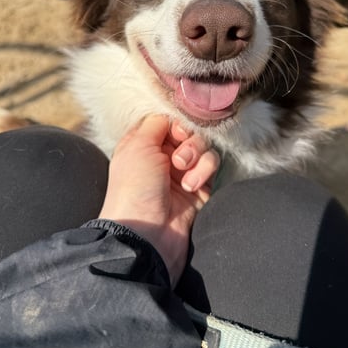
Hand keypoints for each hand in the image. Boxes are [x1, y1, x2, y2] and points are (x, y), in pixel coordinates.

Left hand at [99, 115, 219, 285]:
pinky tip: (192, 187)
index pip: (169, 120)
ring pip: (203, 147)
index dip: (176, 123)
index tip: (175, 133)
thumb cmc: (135, 187)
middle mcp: (163, 156)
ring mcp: (183, 172)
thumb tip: (172, 114)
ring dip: (197, 157)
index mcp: (143, 144)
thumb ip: (156, 122)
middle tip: (178, 159)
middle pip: (189, 131)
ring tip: (184, 176)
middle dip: (189, 141)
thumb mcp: (137, 145)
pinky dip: (204, 172)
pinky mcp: (200, 187)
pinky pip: (212, 165)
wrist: (147, 233)